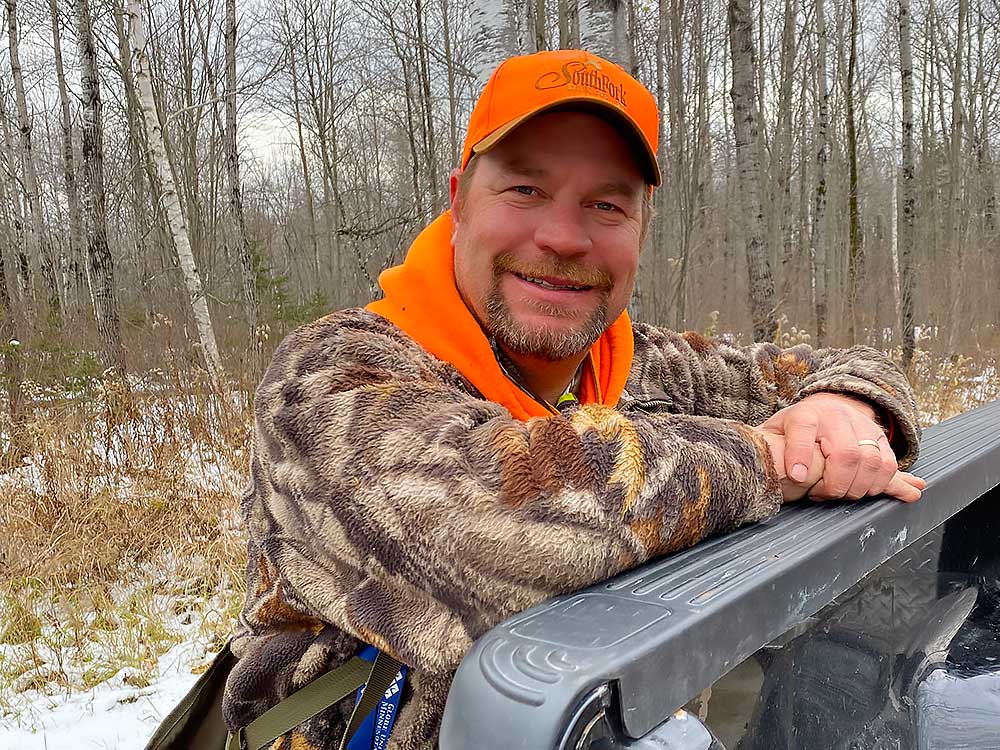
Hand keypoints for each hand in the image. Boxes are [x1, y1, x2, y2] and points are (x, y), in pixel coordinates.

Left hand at [760, 392, 924, 502]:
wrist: (826, 408)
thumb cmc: (795, 428)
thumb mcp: (774, 432)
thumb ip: (766, 446)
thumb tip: (764, 468)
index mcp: (805, 414)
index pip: (802, 428)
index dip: (800, 454)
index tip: (797, 477)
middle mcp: (838, 416)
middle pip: (847, 454)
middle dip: (835, 484)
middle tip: (818, 495)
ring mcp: (863, 426)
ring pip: (873, 463)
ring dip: (858, 488)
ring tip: (838, 494)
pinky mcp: (881, 439)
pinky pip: (890, 465)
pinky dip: (883, 484)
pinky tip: (875, 492)